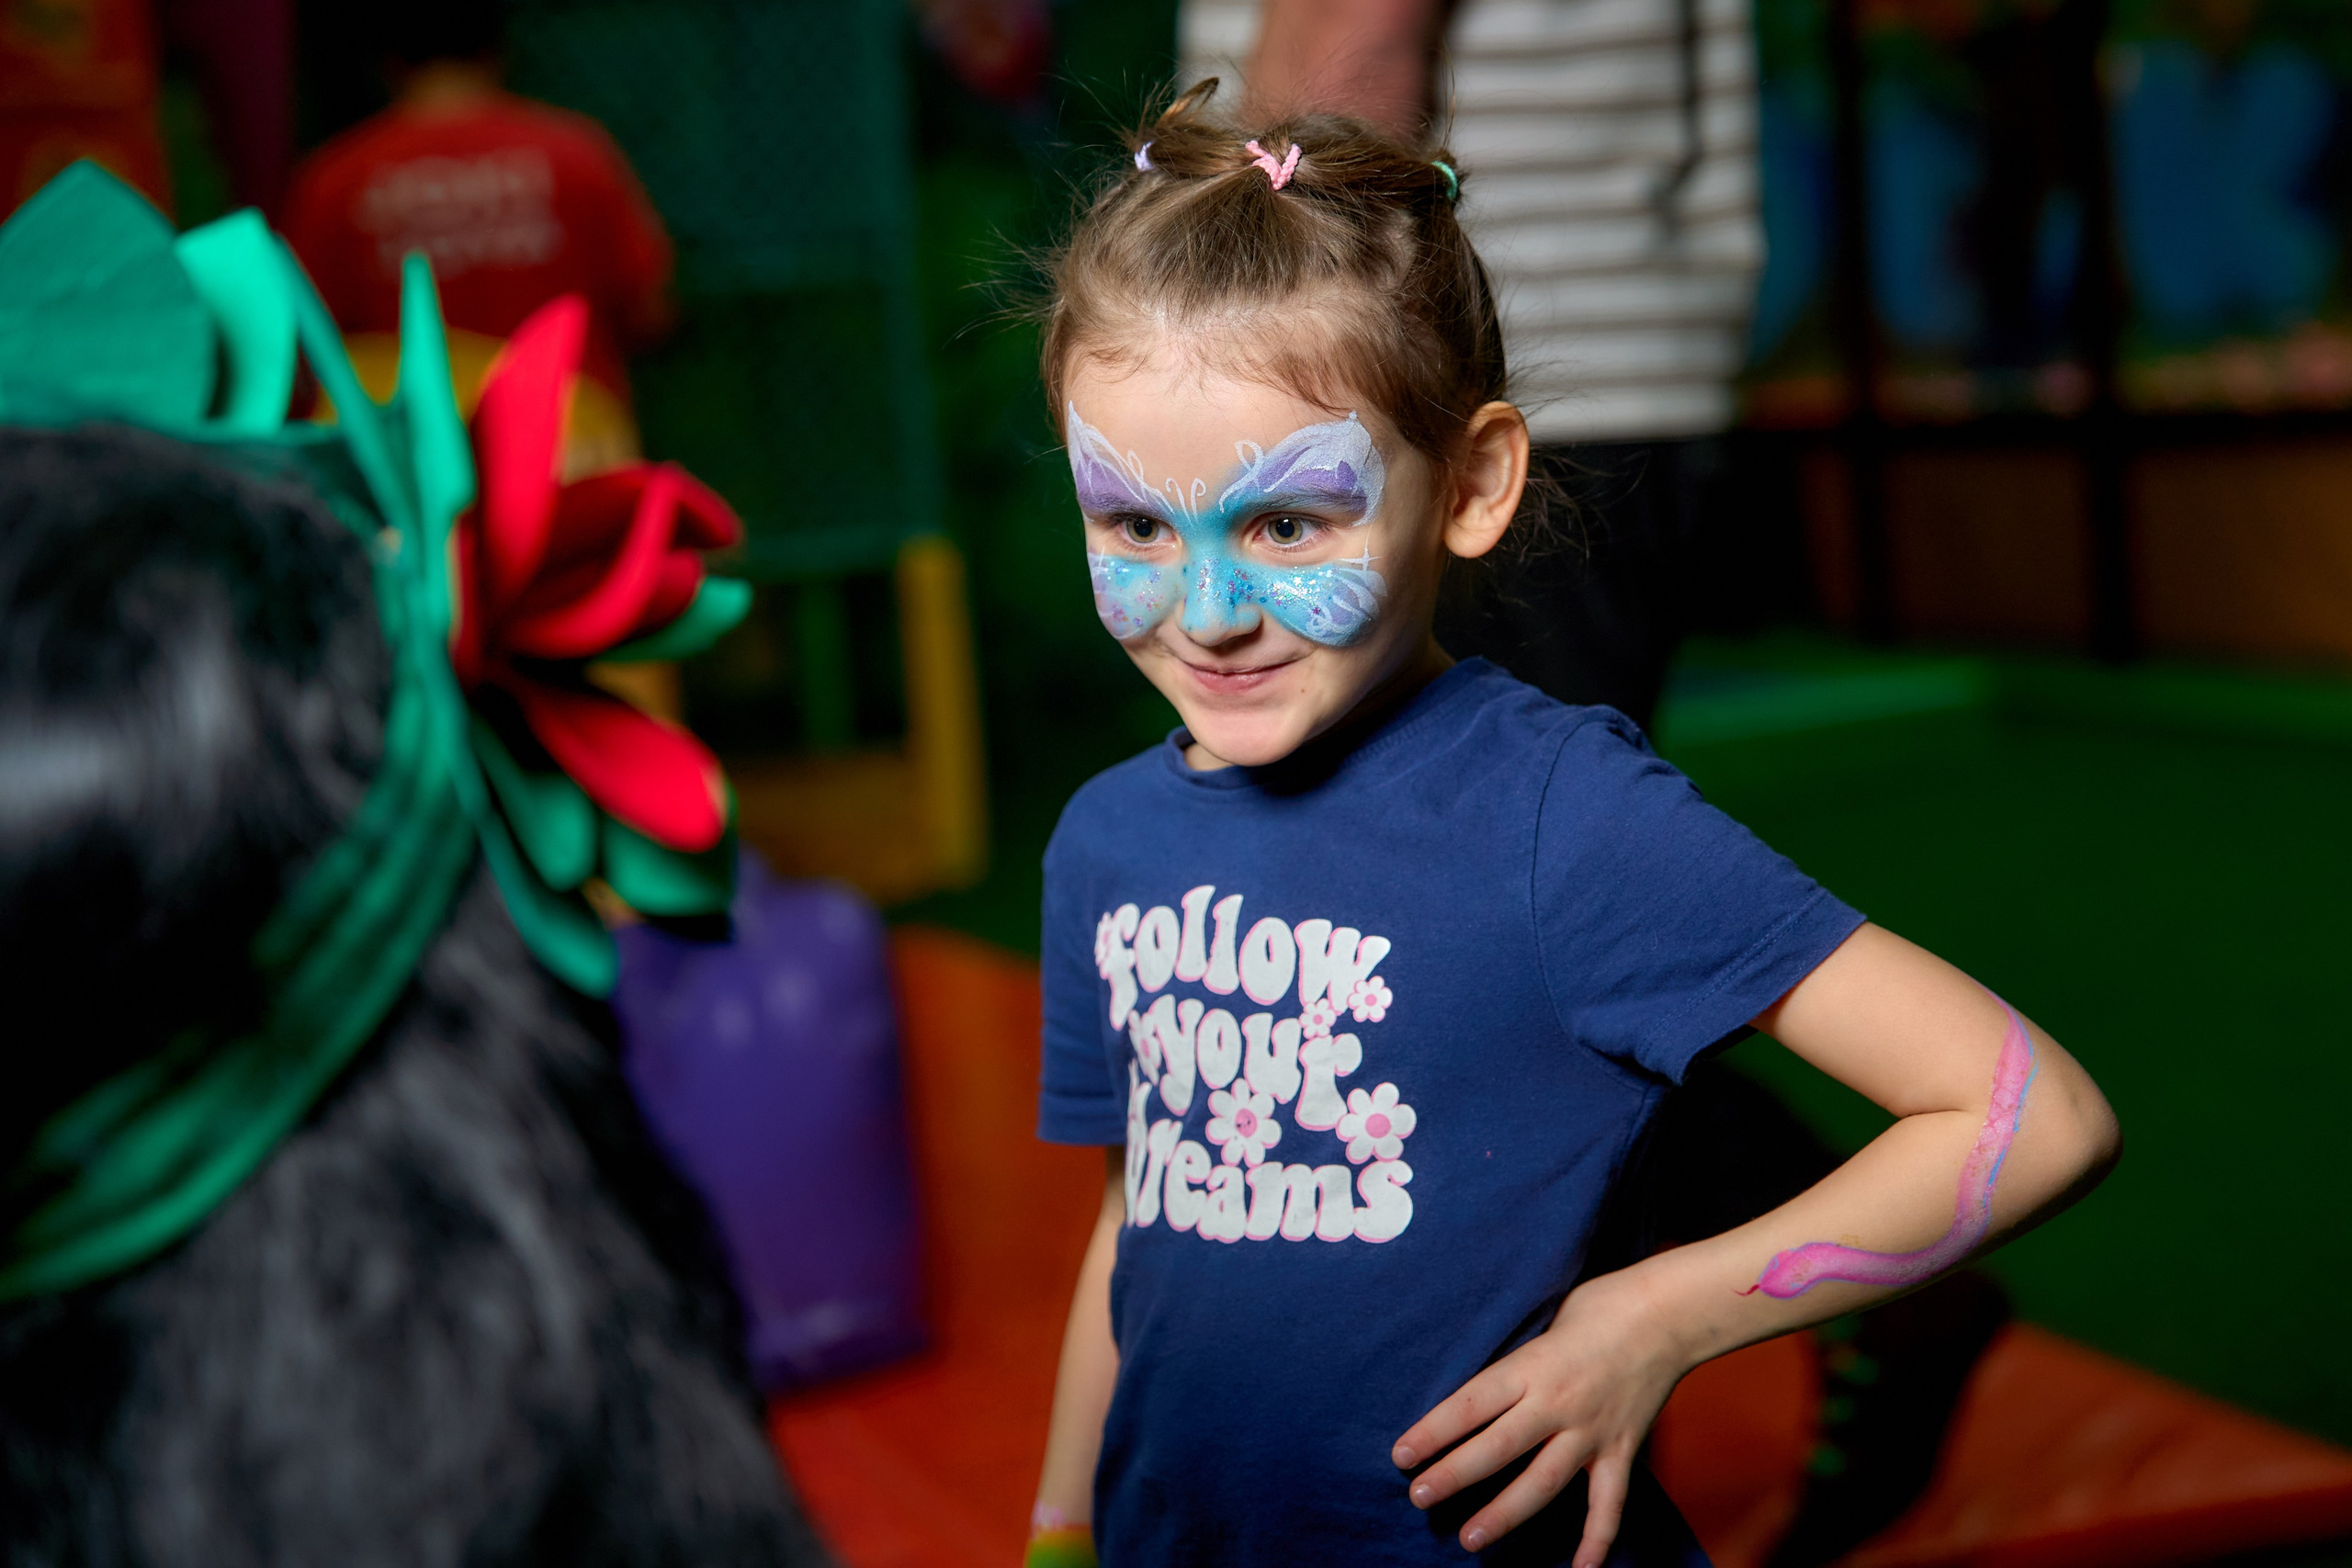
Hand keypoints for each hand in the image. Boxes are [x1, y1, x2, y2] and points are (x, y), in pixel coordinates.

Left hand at [1391, 1270, 1691, 1563]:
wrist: (1668, 1313)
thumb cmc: (1599, 1305)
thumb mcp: (1543, 1318)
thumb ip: (1515, 1359)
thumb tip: (1478, 1387)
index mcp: (1532, 1366)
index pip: (1471, 1405)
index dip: (1433, 1432)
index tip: (1401, 1455)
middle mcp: (1558, 1403)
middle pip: (1497, 1448)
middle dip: (1454, 1475)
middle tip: (1418, 1497)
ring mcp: (1592, 1431)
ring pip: (1542, 1482)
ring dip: (1505, 1513)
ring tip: (1470, 1539)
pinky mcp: (1623, 1449)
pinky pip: (1609, 1503)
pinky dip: (1596, 1539)